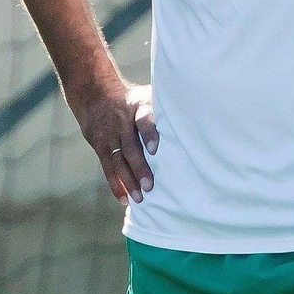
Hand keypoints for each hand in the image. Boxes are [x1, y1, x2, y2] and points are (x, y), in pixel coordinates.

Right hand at [71, 79, 156, 204]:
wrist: (96, 95)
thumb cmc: (133, 100)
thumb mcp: (148, 95)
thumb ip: (165, 109)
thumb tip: (197, 119)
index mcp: (138, 108)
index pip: (144, 120)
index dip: (149, 134)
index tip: (155, 150)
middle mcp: (122, 123)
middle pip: (130, 147)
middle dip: (139, 167)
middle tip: (149, 185)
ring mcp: (109, 136)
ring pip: (118, 160)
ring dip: (128, 181)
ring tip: (139, 198)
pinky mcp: (100, 146)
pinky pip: (107, 167)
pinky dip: (115, 184)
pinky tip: (124, 198)